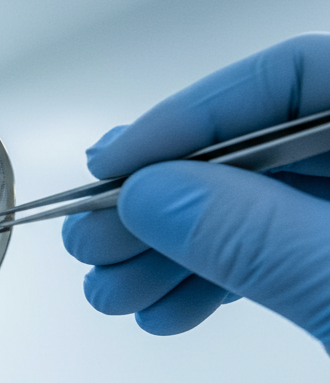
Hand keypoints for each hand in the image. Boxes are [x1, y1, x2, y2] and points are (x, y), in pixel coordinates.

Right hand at [62, 33, 329, 349]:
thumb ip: (256, 236)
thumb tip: (154, 196)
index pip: (287, 75)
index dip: (188, 115)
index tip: (114, 165)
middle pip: (255, 148)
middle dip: (163, 201)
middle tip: (95, 237)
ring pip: (253, 208)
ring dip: (170, 252)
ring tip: (117, 290)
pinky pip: (271, 255)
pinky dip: (211, 282)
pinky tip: (166, 307)